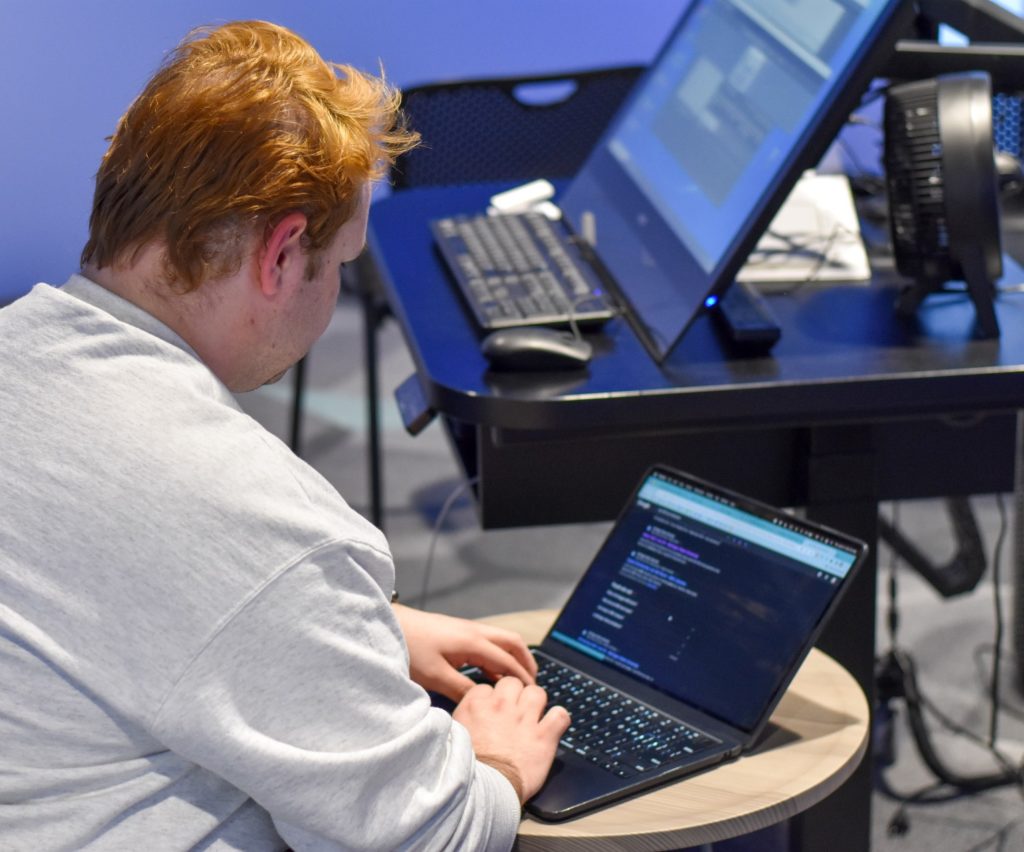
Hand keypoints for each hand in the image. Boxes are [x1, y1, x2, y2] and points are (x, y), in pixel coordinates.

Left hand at [392, 604, 537, 700]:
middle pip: (512, 642)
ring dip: (512, 657)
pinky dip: (497, 655)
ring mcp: (467, 629)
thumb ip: (462, 690)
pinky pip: (488, 642)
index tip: (531, 694)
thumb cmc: (410, 649)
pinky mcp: (458, 631)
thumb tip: (485, 702)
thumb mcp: (435, 676)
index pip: (507, 660)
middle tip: (532, 682)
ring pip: (501, 640)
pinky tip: (491, 672)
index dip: (522, 677)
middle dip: (526, 661)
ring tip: (515, 680)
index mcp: (473, 642)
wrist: (391, 625)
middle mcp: (475, 631)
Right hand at [454, 677, 569, 802]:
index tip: (491, 712)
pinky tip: (552, 726)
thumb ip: (462, 719)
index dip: (490, 700)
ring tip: (533, 716)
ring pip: (537, 692)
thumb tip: (467, 715)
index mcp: (476, 705)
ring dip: (536, 703)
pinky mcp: (544, 736)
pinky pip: (560, 715)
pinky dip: (558, 719)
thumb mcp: (453, 736)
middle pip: (512, 683)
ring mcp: (524, 719)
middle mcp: (501, 706)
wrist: (482, 792)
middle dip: (514, 694)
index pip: (487, 687)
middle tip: (513, 711)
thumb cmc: (465, 769)